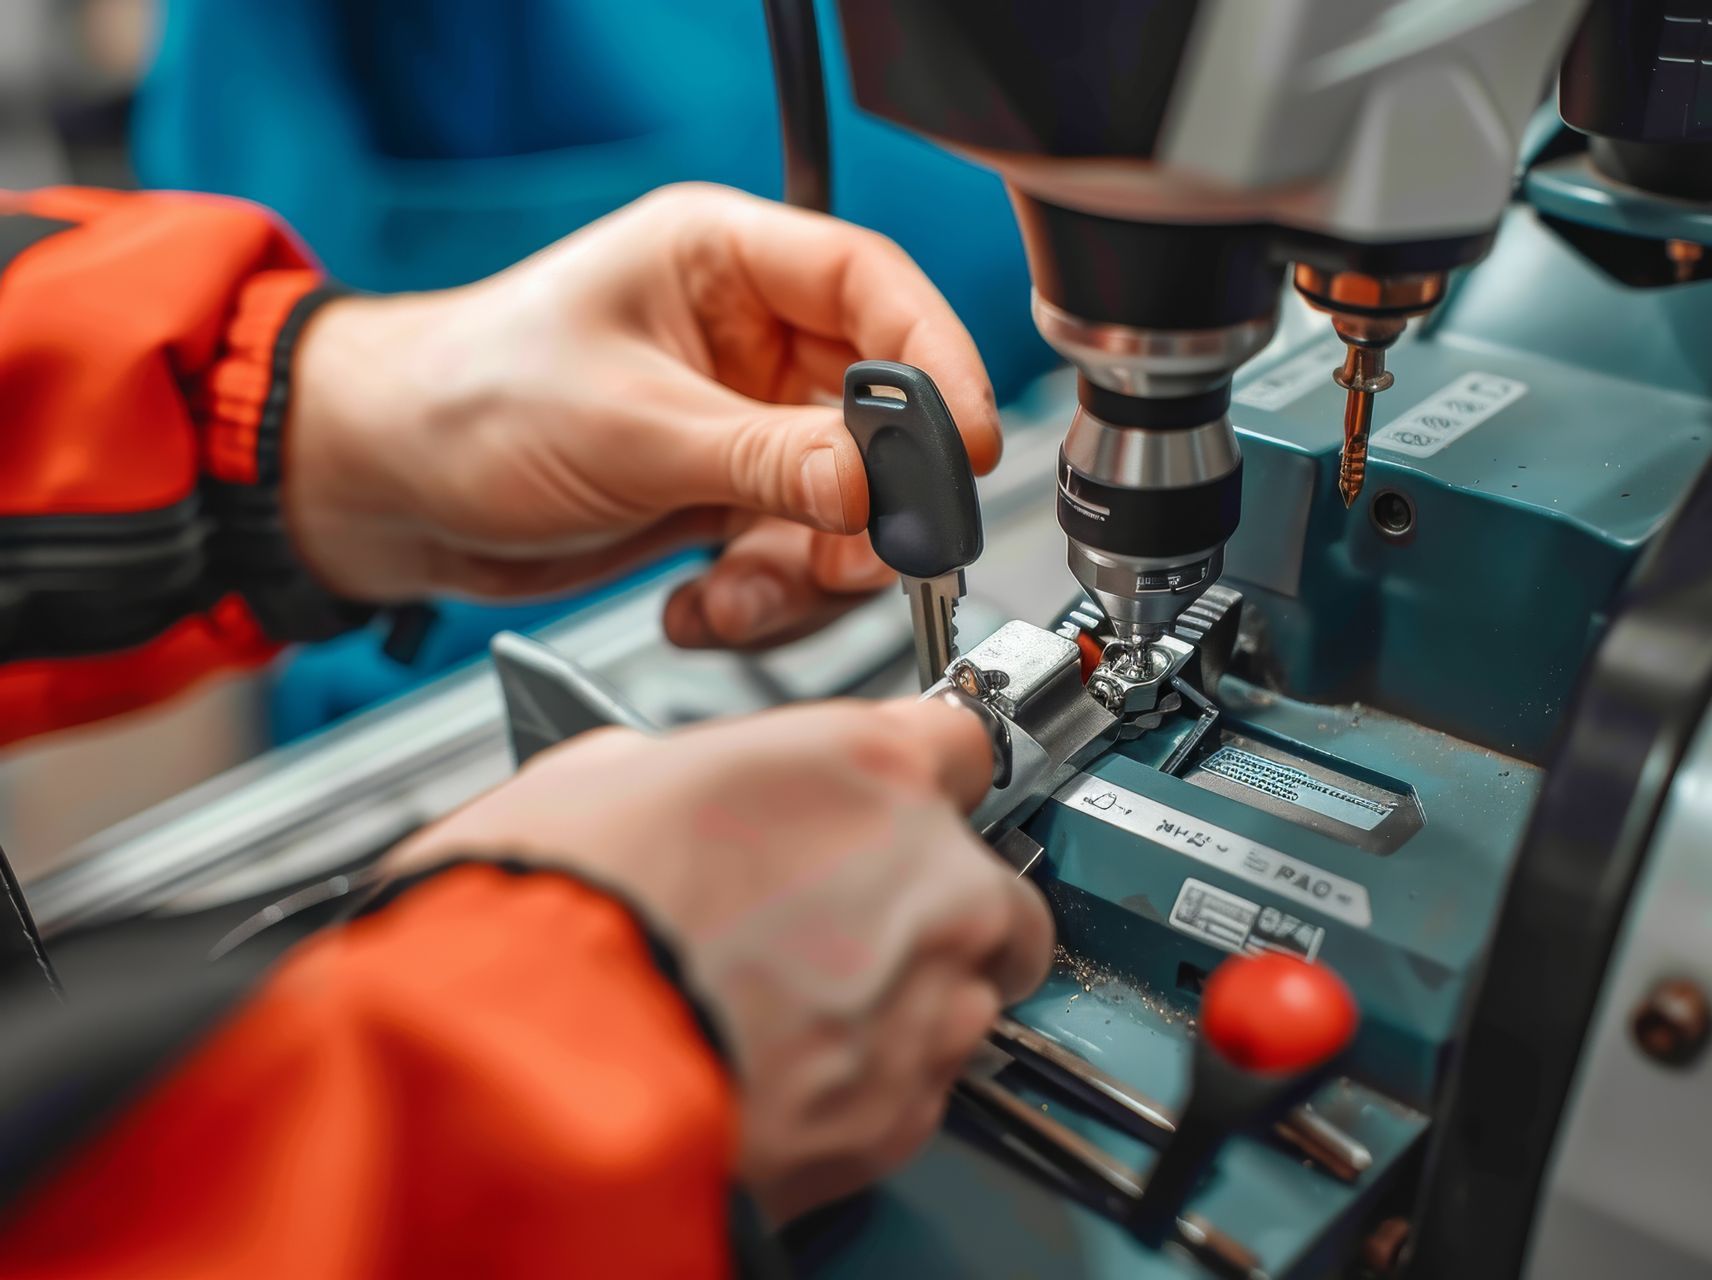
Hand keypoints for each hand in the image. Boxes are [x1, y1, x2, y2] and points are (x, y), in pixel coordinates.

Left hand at [285, 183, 998, 646]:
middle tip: (860, 556)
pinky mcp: (721, 499)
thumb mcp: (629, 426)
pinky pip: (792, 556)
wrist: (378, 491)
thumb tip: (881, 486)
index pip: (874, 290)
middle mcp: (748, 340)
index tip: (966, 446)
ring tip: (742, 594)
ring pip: (844, 504)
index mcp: (724, 262)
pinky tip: (701, 607)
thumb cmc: (463, 402)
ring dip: (810, 569)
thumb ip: (765, 458)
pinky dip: (761, 600)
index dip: (935, 365)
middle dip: (872, 503)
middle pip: (877, 416)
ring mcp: (740, 425)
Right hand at [387, 697, 1053, 1221]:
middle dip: (929, 904)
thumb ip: (693, 773)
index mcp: (868, 769)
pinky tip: (782, 1071)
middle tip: (835, 924)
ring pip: (967, 992)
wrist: (532, 1073)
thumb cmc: (553, 918)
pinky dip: (868, 1084)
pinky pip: (917, 1087)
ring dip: (903, 998)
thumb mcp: (602, 780)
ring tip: (793, 1010)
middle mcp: (931, 879)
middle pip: (988, 883)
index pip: (963, 744)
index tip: (894, 805)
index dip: (919, 779)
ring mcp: (931, 1001)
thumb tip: (681, 790)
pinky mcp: (905, 1113)